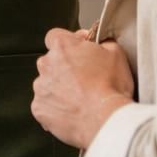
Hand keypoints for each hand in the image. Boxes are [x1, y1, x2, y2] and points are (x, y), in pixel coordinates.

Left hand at [31, 28, 134, 149]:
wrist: (105, 120)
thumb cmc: (111, 87)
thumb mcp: (116, 54)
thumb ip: (104, 42)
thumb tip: (101, 42)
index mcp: (62, 46)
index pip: (56, 36)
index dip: (70, 43)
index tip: (81, 51)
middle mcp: (46, 64)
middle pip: (51, 61)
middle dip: (64, 67)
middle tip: (84, 79)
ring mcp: (41, 88)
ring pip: (47, 84)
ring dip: (59, 89)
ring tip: (80, 99)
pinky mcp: (39, 109)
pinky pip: (45, 106)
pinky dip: (55, 109)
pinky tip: (72, 112)